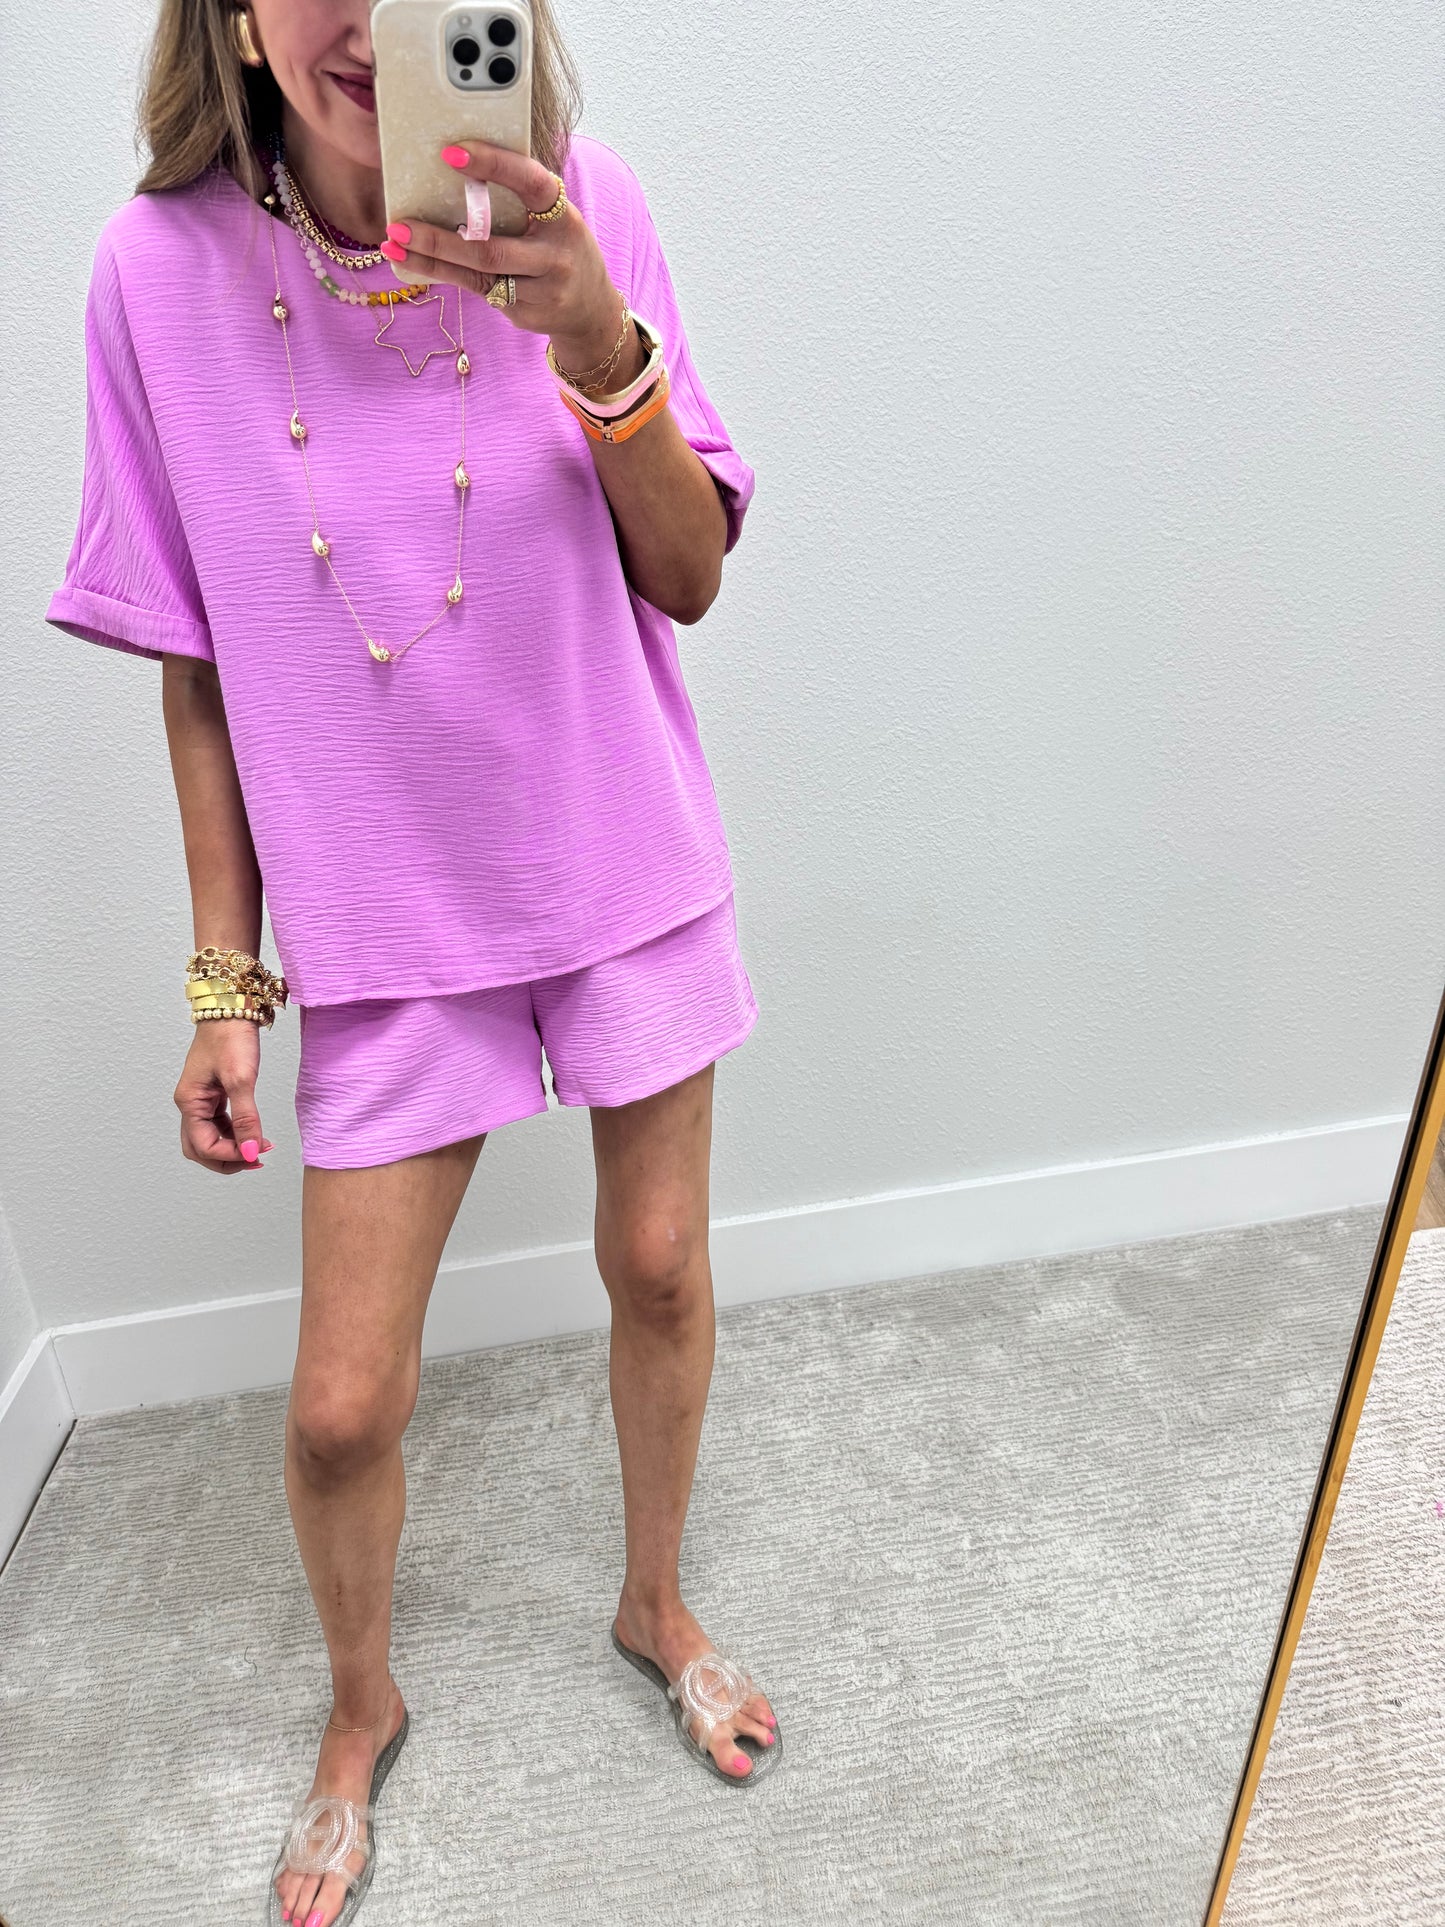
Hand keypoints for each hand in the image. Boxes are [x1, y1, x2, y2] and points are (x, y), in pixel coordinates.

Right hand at [174, 1022, 273, 1174]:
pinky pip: (219, 1124)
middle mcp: (190, 1103)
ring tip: (259, 1148)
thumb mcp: (242, 1079)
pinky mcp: (213, 1093)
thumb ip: (246, 1119)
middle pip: (200, 1148)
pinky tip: (253, 1133)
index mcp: (190, 1102)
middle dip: (226, 1160)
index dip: (230, 1156)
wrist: (232, 1008)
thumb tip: (250, 1152)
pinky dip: (234, 1134)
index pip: (204, 1146)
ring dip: (232, 1148)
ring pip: (210, 1138)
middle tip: (256, 1160)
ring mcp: (201, 1099)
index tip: (256, 1154)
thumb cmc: (231, 1037)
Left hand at [379, 142, 634, 373]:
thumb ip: (519, 199)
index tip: (452, 152)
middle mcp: (555, 254)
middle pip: (492, 247)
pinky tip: (413, 261)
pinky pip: (477, 290)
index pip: (530, 183)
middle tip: (400, 220)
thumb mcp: (553, 219)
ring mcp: (541, 289)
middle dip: (441, 235)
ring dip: (432, 257)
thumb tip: (457, 169)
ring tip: (394, 242)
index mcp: (563, 216)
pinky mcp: (525, 311)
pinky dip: (443, 273)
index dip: (494, 165)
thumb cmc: (560, 249)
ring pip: (479, 273)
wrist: (591, 311)